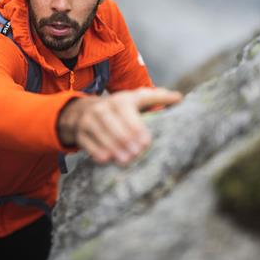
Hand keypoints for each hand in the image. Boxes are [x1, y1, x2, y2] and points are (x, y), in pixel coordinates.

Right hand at [58, 87, 181, 165]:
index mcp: (121, 100)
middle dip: (127, 142)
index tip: (146, 143)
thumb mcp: (135, 99)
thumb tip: (179, 98)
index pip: (129, 114)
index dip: (138, 129)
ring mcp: (89, 120)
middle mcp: (104, 108)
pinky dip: (98, 152)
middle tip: (137, 154)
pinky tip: (107, 159)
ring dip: (114, 149)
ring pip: (103, 135)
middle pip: (116, 126)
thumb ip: (157, 98)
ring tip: (126, 161)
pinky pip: (88, 144)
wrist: (81, 110)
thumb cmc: (118, 108)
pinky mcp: (80, 132)